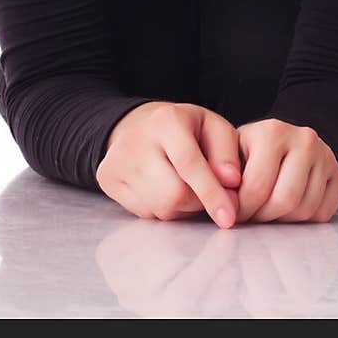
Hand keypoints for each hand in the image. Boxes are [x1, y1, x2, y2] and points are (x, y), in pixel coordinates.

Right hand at [95, 101, 242, 227]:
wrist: (139, 124)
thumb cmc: (184, 129)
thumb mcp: (213, 128)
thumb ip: (227, 152)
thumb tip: (231, 182)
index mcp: (165, 120)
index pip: (189, 164)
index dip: (212, 193)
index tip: (229, 217)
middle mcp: (136, 139)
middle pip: (174, 194)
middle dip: (197, 202)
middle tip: (205, 193)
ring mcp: (116, 160)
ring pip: (160, 209)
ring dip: (181, 208)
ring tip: (183, 187)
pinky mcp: (107, 179)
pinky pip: (144, 213)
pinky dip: (161, 209)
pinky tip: (163, 189)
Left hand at [235, 118, 337, 223]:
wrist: (285, 140)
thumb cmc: (253, 149)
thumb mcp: (233, 152)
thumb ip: (224, 175)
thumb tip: (225, 205)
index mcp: (273, 131)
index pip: (257, 186)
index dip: (243, 209)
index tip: (233, 214)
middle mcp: (304, 140)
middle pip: (285, 200)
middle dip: (263, 218)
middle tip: (251, 218)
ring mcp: (325, 156)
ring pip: (305, 210)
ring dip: (282, 221)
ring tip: (267, 212)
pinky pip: (323, 214)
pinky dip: (304, 221)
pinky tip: (287, 211)